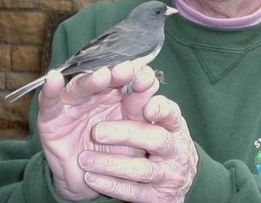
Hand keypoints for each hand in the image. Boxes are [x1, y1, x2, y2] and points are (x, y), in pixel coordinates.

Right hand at [37, 63, 158, 200]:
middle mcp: (97, 94)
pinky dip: (51, 89)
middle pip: (106, 78)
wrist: (89, 181)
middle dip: (116, 74)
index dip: (139, 76)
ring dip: (91, 80)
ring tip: (102, 76)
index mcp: (121, 96)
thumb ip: (143, 115)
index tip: (148, 80)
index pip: (131, 79)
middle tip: (126, 71)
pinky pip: (50, 101)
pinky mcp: (51, 116)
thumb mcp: (134, 136)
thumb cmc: (116, 154)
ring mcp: (74, 103)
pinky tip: (54, 78)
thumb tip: (155, 94)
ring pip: (81, 86)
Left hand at [78, 95, 198, 201]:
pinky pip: (134, 193)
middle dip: (126, 134)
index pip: (171, 113)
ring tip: (84, 159)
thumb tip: (129, 70)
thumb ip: (141, 99)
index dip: (160, 109)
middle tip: (96, 131)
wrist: (176, 182)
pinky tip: (91, 179)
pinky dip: (112, 186)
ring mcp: (167, 175)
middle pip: (156, 139)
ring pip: (142, 170)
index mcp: (174, 125)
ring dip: (112, 164)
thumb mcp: (155, 119)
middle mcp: (175, 149)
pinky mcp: (157, 198)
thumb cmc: (161, 141)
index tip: (145, 105)